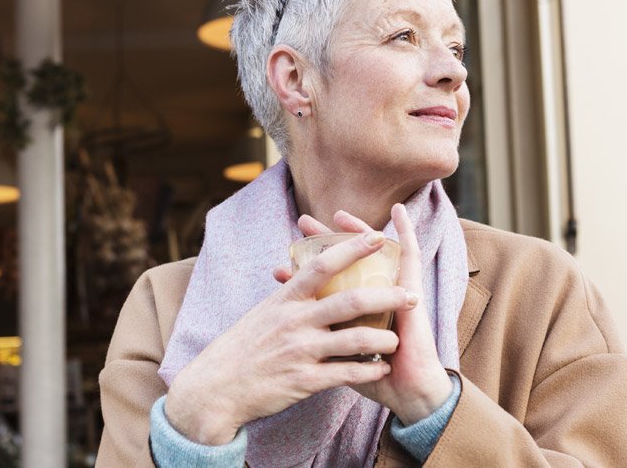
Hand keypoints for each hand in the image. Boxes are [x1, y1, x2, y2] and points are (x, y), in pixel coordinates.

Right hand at [164, 230, 419, 444]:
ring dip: (383, 339)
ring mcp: (300, 351)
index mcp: (285, 300)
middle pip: (349, 301)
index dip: (352, 249)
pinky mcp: (304, 381)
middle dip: (386, 296)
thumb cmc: (241, 348)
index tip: (378, 236)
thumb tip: (307, 273)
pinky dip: (368, 370)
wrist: (215, 389)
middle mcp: (294, 322)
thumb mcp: (262, 313)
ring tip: (398, 340)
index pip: (322, 265)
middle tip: (411, 294)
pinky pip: (345, 374)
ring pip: (353, 340)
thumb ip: (290, 296)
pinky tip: (381, 368)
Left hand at [290, 206, 453, 424]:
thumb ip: (322, 342)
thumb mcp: (338, 357)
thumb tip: (293, 336)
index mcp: (352, 314)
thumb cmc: (376, 378)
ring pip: (373, 253)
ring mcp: (391, 292)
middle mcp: (371, 298)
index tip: (282, 260)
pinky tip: (398, 211)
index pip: (326, 284)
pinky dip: (405, 232)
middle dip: (324, 241)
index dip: (304, 271)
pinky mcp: (411, 292)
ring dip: (356, 230)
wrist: (406, 391)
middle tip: (303, 221)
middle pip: (346, 261)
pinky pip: (410, 256)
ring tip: (339, 212)